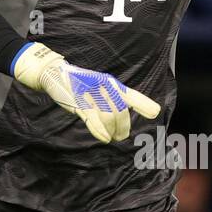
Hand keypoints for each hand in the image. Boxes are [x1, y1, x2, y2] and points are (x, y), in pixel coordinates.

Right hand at [13, 41, 159, 142]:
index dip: (143, 104)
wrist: (56, 73)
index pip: (131, 95)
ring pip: (108, 116)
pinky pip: (91, 119)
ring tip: (112, 137)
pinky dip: (99, 130)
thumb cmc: (82, 83)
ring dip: (112, 130)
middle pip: (120, 111)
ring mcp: (90, 95)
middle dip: (123, 126)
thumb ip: (119, 99)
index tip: (155, 112)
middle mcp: (103, 87)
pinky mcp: (77, 103)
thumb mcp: (101, 88)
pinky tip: (105, 138)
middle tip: (121, 136)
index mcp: (111, 84)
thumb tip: (141, 111)